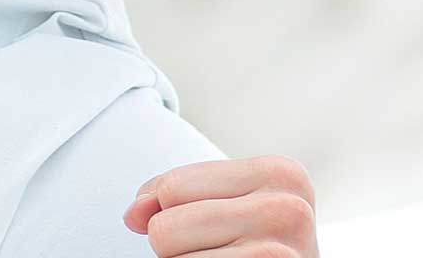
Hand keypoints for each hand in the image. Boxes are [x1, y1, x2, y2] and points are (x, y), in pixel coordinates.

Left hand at [122, 154, 317, 257]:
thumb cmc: (263, 248)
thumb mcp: (229, 207)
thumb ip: (176, 196)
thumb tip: (135, 212)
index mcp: (280, 173)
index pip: (171, 188)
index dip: (174, 213)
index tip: (215, 227)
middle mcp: (287, 209)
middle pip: (166, 224)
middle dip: (178, 244)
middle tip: (221, 251)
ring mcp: (278, 251)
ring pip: (170, 256)